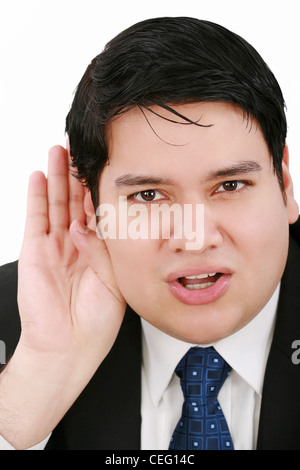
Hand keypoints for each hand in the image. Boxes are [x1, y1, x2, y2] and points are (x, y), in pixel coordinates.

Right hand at [0, 145, 125, 447]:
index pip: (99, 210)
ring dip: (58, 176)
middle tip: (81, 147)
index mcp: (99, 250)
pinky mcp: (35, 250)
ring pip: (56, 202)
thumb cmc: (98, 319)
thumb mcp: (113, 276)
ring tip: (60, 149)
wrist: (71, 344)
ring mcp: (55, 245)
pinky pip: (36, 217)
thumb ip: (104, 247)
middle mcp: (77, 244)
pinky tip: (40, 175)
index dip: (100, 187)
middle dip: (78, 173)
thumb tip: (92, 223)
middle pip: (76, 199)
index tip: (106, 163)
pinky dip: (37, 196)